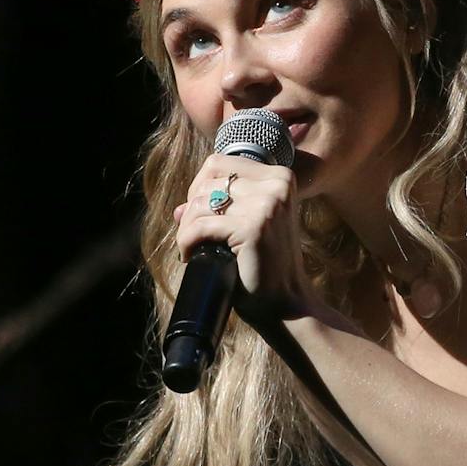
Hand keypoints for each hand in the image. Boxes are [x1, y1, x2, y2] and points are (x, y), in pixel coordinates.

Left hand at [172, 154, 313, 320]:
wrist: (286, 304)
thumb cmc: (265, 267)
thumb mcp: (247, 228)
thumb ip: (219, 209)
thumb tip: (180, 209)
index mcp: (280, 177)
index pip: (219, 162)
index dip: (200, 186)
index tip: (200, 214)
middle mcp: (277, 184)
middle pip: (208, 179)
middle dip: (192, 208)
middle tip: (194, 234)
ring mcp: (267, 205)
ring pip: (201, 201)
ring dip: (187, 227)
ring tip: (192, 248)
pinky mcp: (254, 228)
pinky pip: (200, 226)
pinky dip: (187, 241)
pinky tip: (190, 256)